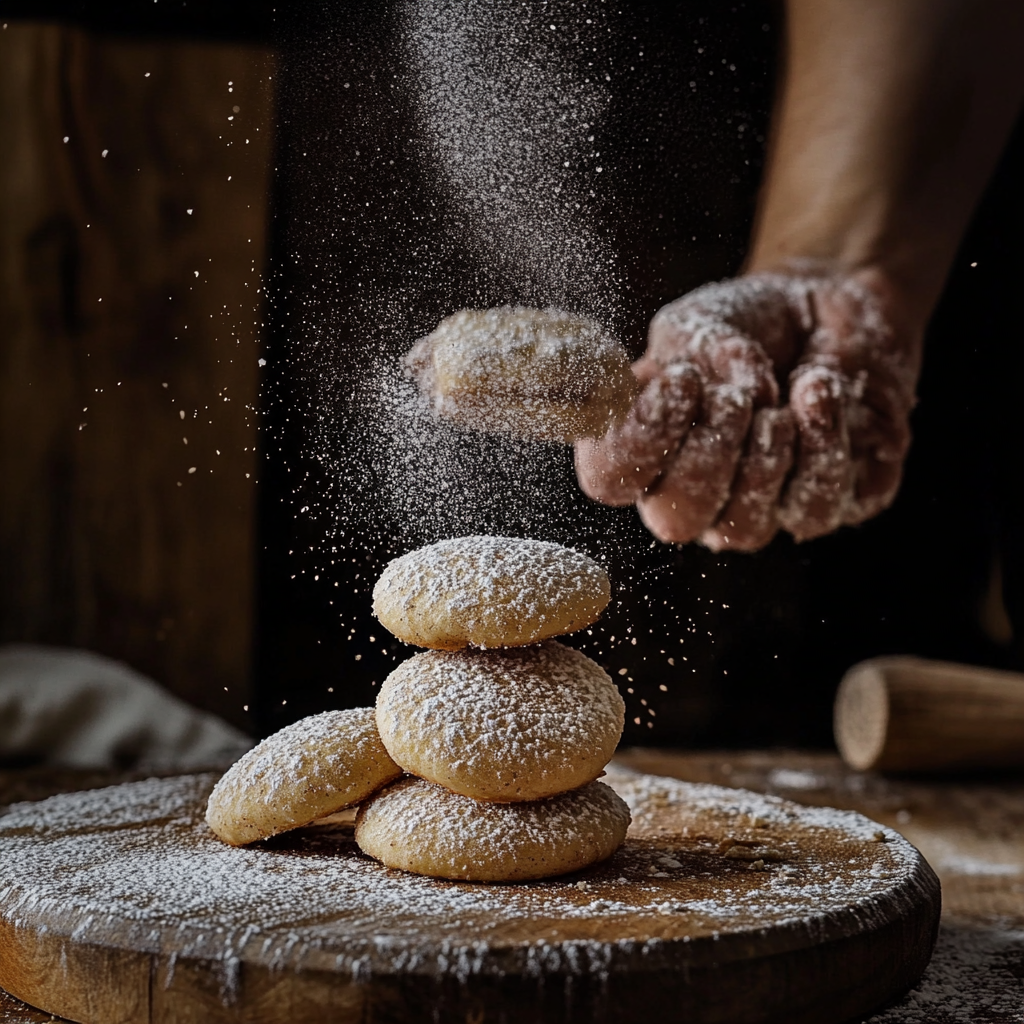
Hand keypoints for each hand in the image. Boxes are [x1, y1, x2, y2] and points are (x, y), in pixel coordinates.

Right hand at [575, 267, 922, 549]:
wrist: (832, 316)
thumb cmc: (752, 325)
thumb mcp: (704, 318)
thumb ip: (694, 346)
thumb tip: (730, 384)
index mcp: (641, 444)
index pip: (610, 477)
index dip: (637, 442)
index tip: (678, 381)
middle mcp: (687, 492)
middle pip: (675, 519)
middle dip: (709, 453)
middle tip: (736, 397)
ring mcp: (749, 512)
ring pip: (743, 529)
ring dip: (764, 457)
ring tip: (780, 398)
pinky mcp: (816, 509)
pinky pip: (811, 512)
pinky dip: (820, 444)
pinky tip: (819, 391)